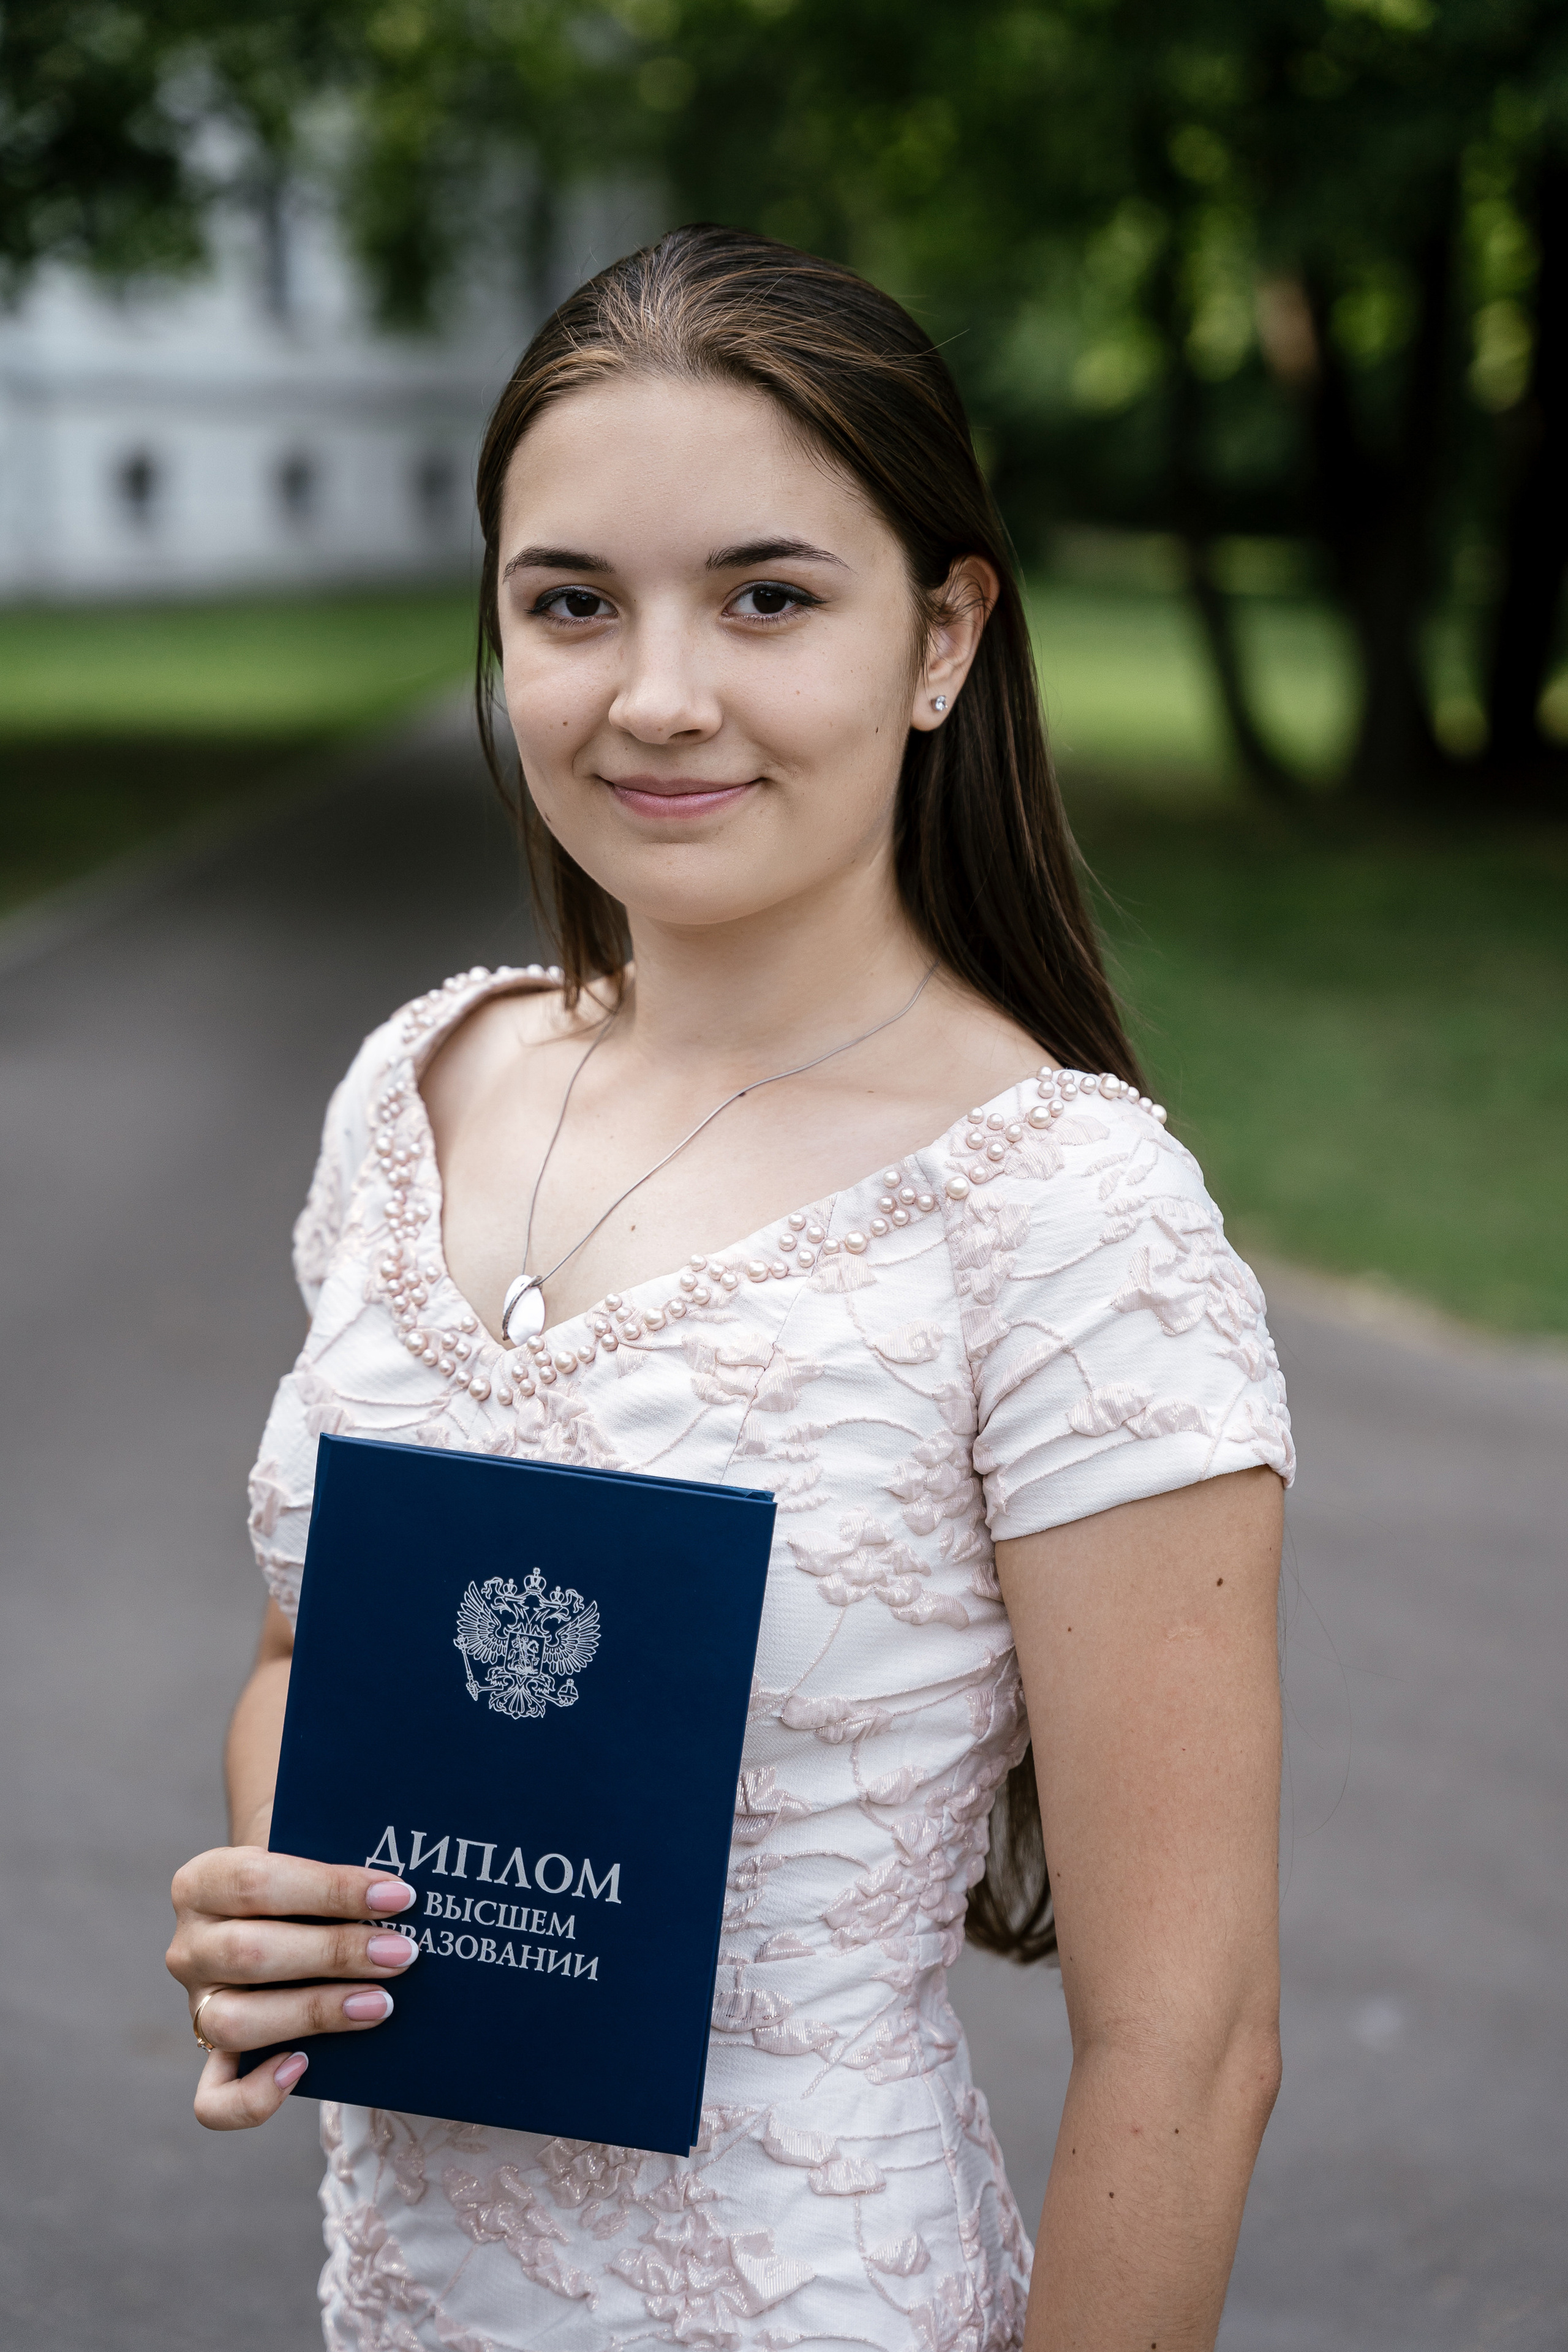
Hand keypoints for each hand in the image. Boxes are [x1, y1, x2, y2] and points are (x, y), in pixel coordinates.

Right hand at [166, 1846, 419, 2130]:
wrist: (275, 1914)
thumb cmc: (304, 1883)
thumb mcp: (307, 1856)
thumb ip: (335, 1863)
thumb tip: (398, 1892)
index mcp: (202, 1882)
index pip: (257, 1883)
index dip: (331, 1890)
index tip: (398, 1897)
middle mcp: (189, 1947)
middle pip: (249, 1953)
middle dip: (335, 1953)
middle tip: (401, 1953)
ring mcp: (196, 2007)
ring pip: (233, 2023)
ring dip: (314, 2014)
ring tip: (380, 2004)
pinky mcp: (211, 2057)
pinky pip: (214, 2099)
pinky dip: (254, 2096)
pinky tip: (302, 2068)